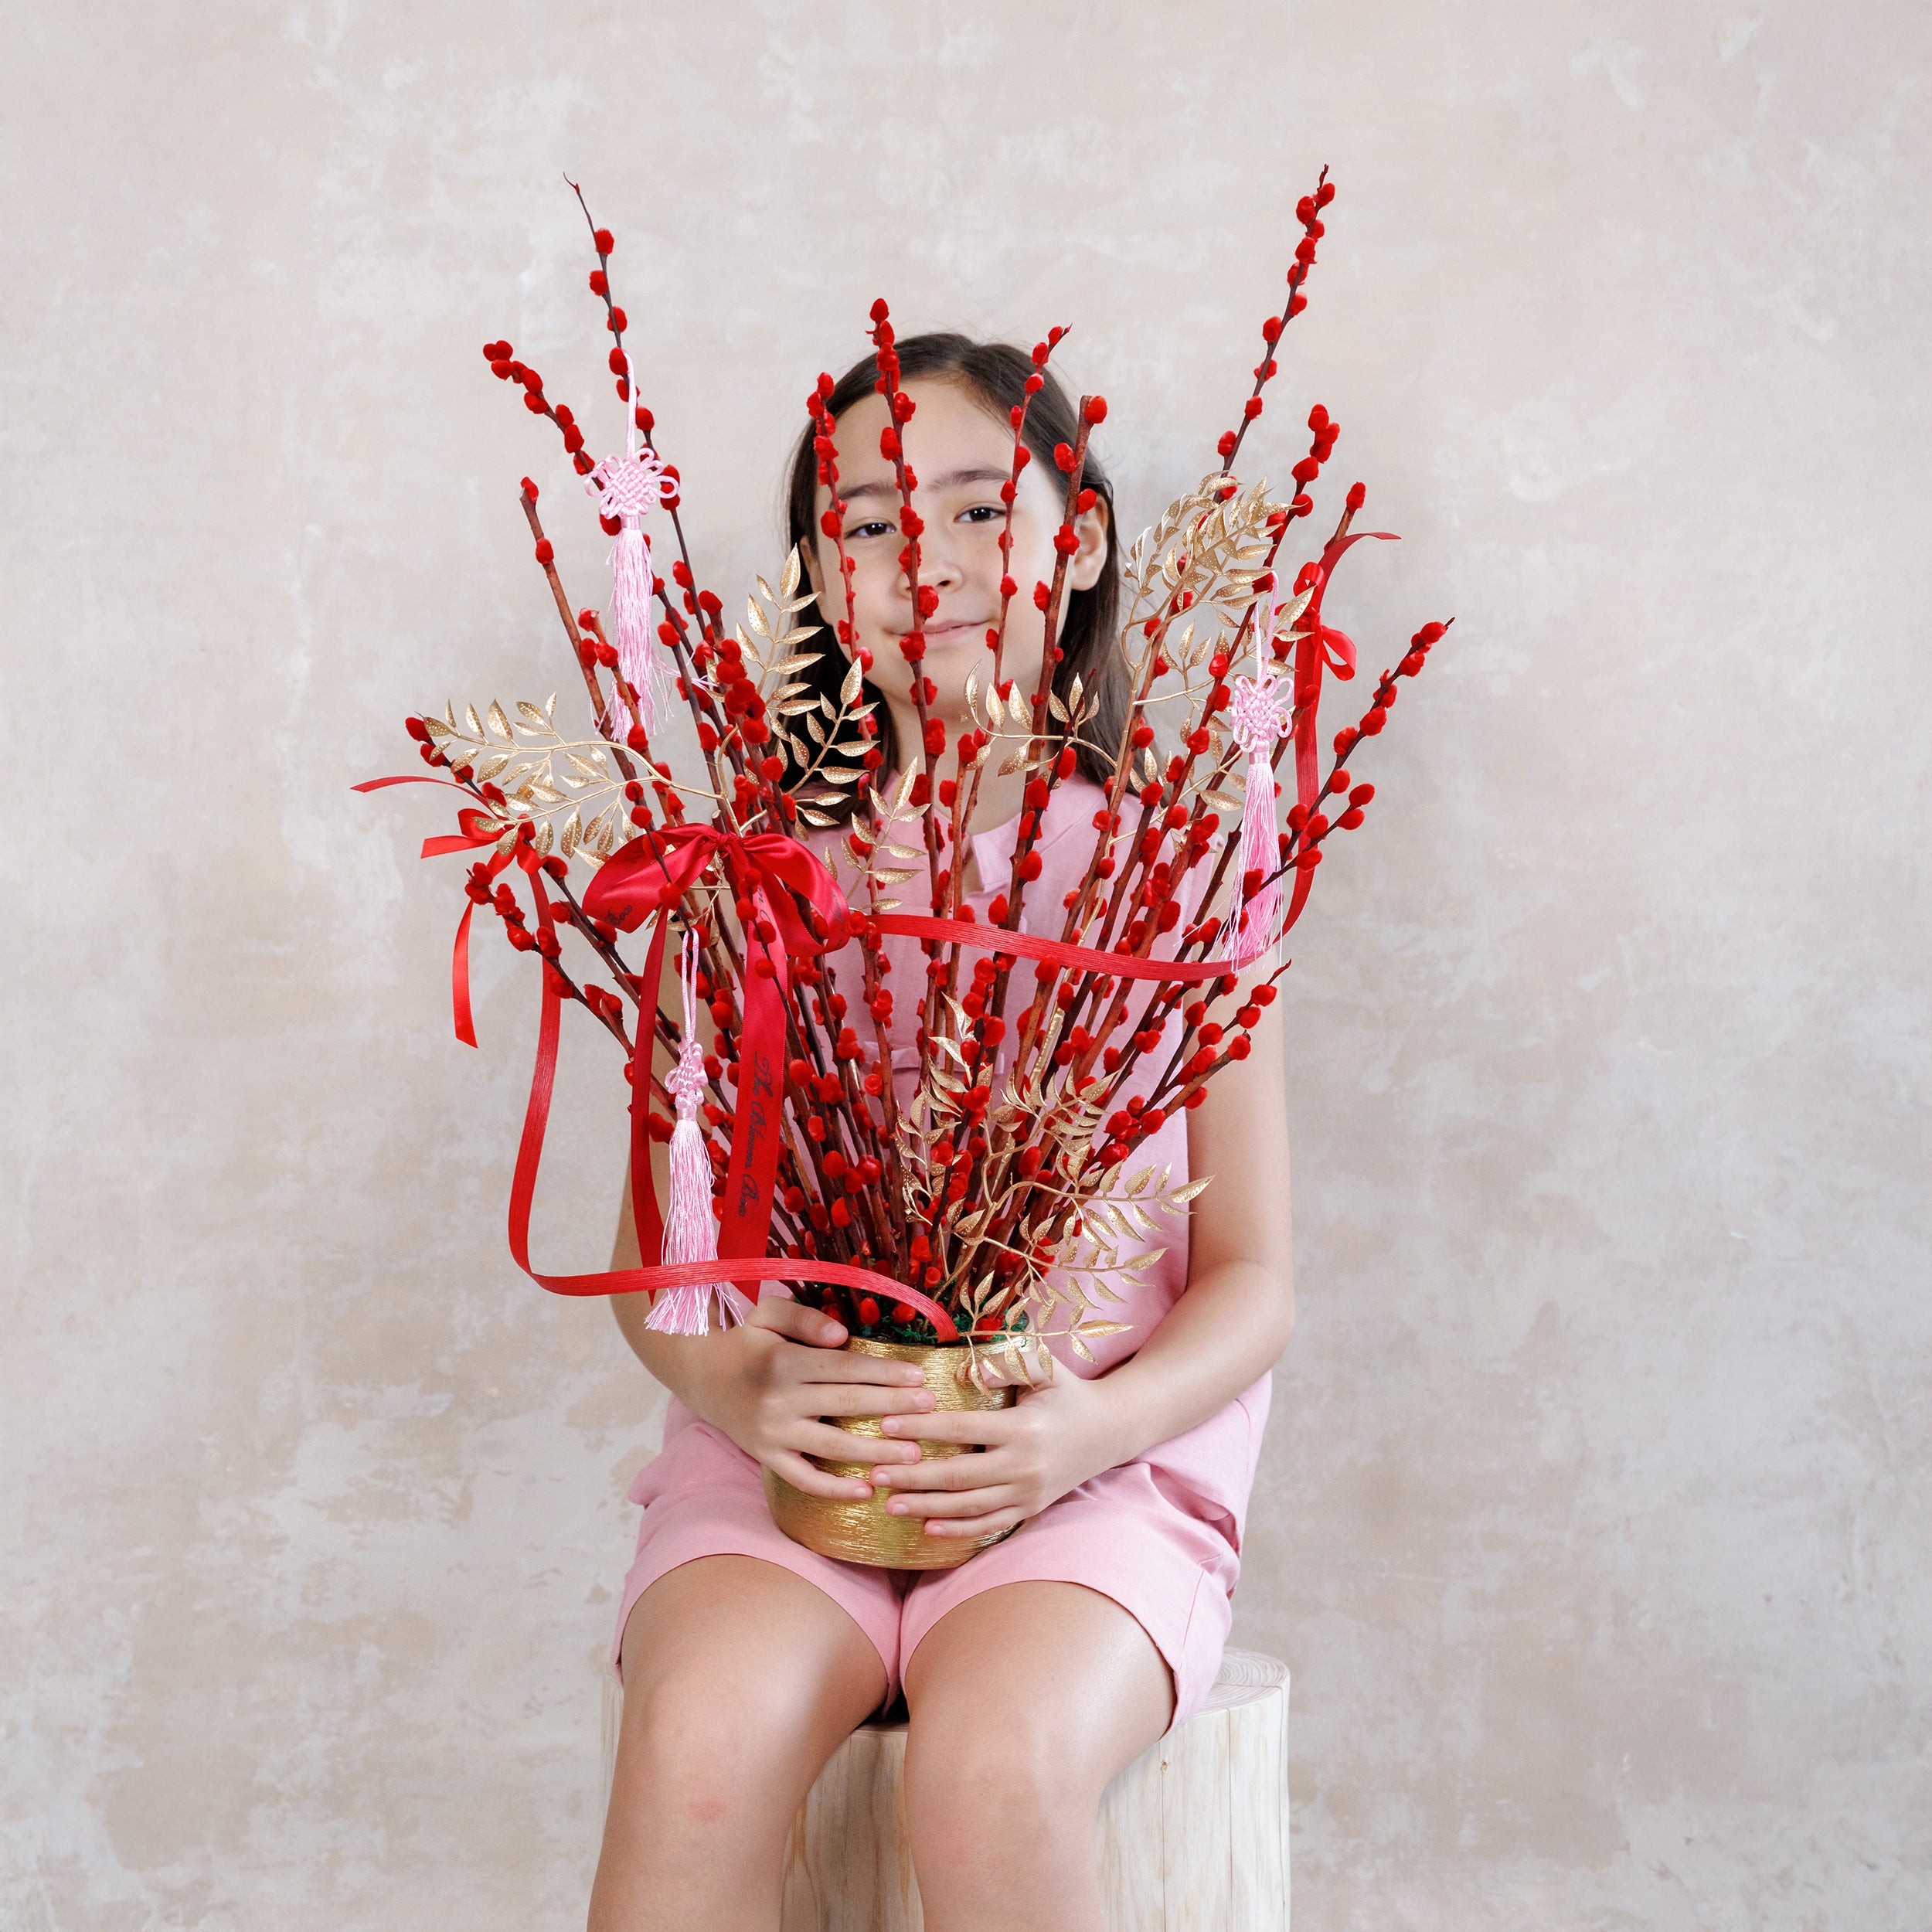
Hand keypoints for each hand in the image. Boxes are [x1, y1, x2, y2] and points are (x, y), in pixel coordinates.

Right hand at [681, 1296, 934, 1500]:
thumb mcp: (766, 1315)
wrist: (699, 1375)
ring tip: (914, 1455)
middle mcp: (778, 1400)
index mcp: (783, 1361)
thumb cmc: (745, 1341)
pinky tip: (865, 1491)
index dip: (884, 1373)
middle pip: (847, 1404)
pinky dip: (833, 1489)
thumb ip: (804, 1318)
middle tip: (930, 1411)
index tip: (919, 1377)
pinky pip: (803, 1479)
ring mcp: (773, 1433)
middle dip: (893, 1407)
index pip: (845, 1367)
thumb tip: (842, 1336)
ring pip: (832, 1446)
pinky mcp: (766, 1457)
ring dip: (876, 1452)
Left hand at [870, 1350, 1124, 1540]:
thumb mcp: (1048, 1367)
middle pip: (958, 1476)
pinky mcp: (1030, 1508)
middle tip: (875, 1473)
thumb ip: (1010, 1362)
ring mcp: (1027, 1493)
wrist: (1111, 1431)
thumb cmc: (1070, 1393)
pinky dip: (957, 1530)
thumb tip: (970, 1367)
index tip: (887, 1424)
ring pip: (968, 1507)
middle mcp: (1024, 1466)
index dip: (922, 1429)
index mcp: (1023, 1428)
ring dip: (926, 1507)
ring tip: (889, 1503)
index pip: (961, 1430)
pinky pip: (989, 1525)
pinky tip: (926, 1527)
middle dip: (914, 1476)